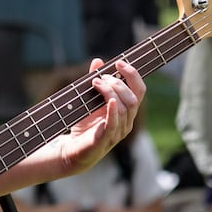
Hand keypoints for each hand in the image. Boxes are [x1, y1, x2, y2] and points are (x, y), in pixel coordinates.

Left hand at [57, 59, 144, 174]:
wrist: (71, 151)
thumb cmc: (83, 126)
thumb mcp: (88, 100)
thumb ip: (95, 82)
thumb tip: (98, 61)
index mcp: (126, 111)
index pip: (139, 91)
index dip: (133, 75)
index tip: (119, 63)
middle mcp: (126, 122)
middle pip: (133, 98)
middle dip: (118, 83)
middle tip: (100, 78)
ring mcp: (118, 132)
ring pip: (124, 108)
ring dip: (111, 92)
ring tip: (95, 84)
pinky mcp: (105, 140)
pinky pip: (114, 123)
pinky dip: (113, 110)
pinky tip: (109, 100)